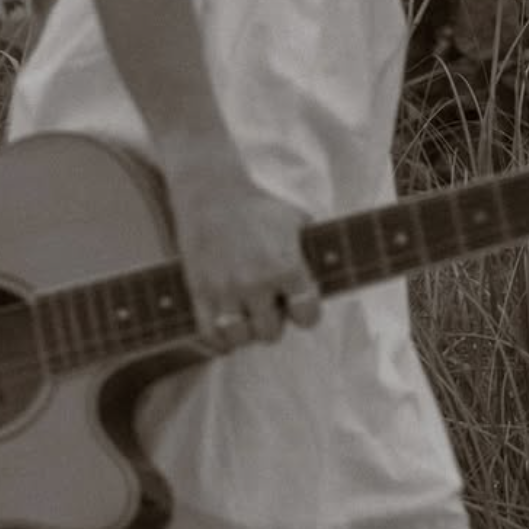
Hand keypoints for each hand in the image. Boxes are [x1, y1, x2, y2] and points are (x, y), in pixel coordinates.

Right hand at [161, 140, 322, 351]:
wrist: (212, 190)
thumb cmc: (258, 206)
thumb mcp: (296, 222)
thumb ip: (310, 253)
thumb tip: (329, 271)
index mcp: (286, 267)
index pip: (307, 317)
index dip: (305, 313)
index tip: (298, 303)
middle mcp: (256, 283)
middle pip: (271, 334)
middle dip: (271, 321)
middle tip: (266, 304)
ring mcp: (225, 289)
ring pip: (239, 338)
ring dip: (244, 331)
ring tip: (244, 315)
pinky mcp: (199, 291)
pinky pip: (210, 334)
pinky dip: (218, 338)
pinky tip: (225, 325)